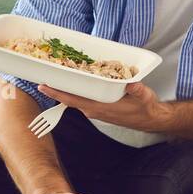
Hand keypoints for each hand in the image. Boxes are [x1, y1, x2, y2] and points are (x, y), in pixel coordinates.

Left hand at [35, 81, 169, 131]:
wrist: (150, 119)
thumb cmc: (145, 108)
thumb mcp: (144, 96)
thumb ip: (137, 90)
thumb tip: (132, 84)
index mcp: (100, 107)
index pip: (73, 100)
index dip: (57, 92)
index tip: (42, 85)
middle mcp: (94, 109)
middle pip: (69, 98)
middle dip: (55, 87)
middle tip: (42, 74)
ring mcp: (95, 109)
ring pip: (75, 98)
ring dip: (64, 88)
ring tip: (55, 74)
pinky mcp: (99, 108)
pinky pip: (82, 99)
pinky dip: (75, 90)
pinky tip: (75, 80)